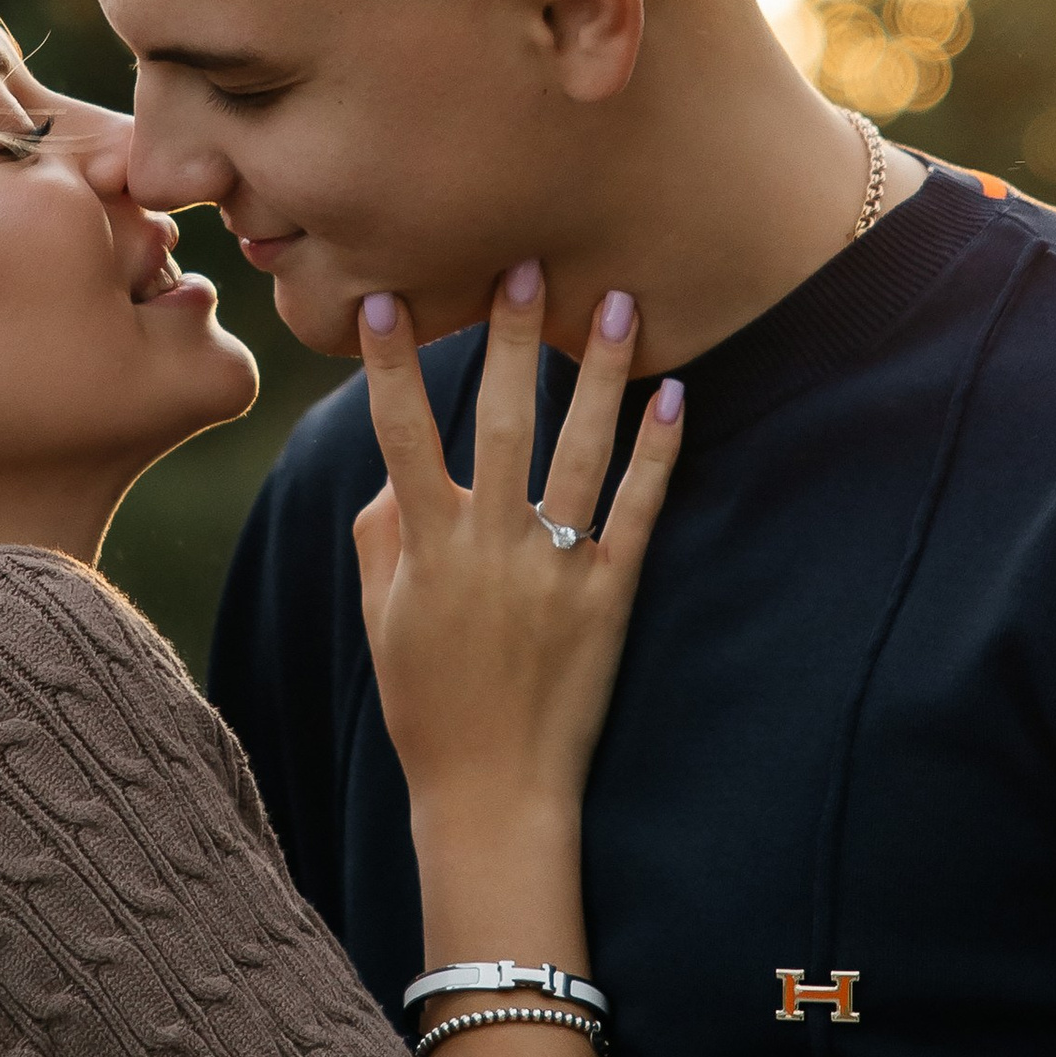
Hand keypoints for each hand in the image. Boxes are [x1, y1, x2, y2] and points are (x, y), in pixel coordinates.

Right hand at [353, 260, 679, 821]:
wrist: (494, 792)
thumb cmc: (427, 703)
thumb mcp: (380, 618)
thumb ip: (380, 535)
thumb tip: (395, 469)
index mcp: (427, 546)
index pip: (400, 433)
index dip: (391, 364)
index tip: (385, 299)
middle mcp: (491, 546)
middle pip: (500, 419)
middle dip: (510, 338)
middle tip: (525, 264)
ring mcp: (555, 568)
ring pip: (580, 451)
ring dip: (598, 372)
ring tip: (616, 303)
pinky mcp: (610, 595)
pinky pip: (640, 510)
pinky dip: (660, 452)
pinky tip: (676, 395)